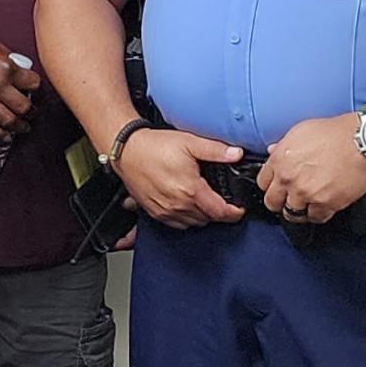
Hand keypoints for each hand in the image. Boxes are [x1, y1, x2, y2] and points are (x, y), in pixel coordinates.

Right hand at [0, 24, 38, 138]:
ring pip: (8, 121)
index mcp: (6, 69)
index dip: (38, 88)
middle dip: (32, 111)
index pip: (33, 84)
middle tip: (34, 112)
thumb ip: (11, 64)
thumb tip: (21, 75)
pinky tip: (4, 135)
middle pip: (24, 107)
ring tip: (24, 127)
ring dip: (20, 127)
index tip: (37, 90)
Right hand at [116, 125, 245, 227]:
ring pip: (193, 223)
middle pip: (208, 218)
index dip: (234, 213)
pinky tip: (186, 205)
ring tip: (204, 201)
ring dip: (202, 215)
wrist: (127, 151)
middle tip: (221, 199)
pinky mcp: (154, 212)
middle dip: (218, 211)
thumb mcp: (190, 142)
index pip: (220, 212)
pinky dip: (186, 218)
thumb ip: (216, 150)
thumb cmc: (154, 146)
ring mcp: (165, 211)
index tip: (239, 209)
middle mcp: (178, 205)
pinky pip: (177, 224)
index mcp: (191, 190)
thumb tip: (237, 154)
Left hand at [256, 117, 365, 224]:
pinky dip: (319, 214)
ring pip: (292, 213)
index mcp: (280, 160)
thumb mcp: (302, 131)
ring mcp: (306, 193)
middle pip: (273, 202)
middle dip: (280, 202)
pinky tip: (323, 206)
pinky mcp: (326, 203)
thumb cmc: (336, 133)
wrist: (363, 140)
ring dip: (300, 209)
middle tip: (289, 200)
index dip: (271, 185)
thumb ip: (284, 145)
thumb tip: (273, 151)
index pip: (262, 182)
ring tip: (308, 203)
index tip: (277, 187)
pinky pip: (315, 217)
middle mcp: (289, 178)